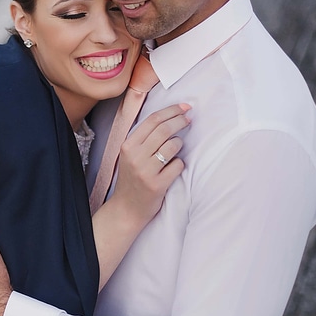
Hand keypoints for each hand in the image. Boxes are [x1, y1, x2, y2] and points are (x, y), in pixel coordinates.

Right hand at [112, 103, 190, 228]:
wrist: (127, 208)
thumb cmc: (132, 179)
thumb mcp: (130, 155)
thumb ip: (144, 138)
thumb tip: (169, 117)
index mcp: (127, 146)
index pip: (152, 120)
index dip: (171, 110)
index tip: (184, 107)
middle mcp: (135, 156)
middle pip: (164, 129)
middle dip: (180, 121)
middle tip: (189, 119)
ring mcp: (146, 171)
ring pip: (173, 146)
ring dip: (179, 144)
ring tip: (176, 149)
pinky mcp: (157, 184)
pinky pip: (178, 165)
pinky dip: (179, 164)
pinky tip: (172, 169)